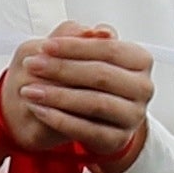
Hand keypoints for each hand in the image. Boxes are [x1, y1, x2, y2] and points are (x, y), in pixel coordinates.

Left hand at [0, 23, 151, 169]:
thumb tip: (98, 32)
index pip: (108, 49)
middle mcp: (143, 88)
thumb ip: (83, 38)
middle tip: (32, 65)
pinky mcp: (118, 140)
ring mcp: (133, 116)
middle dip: (62, 69)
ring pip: (95, 103)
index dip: (75, 47)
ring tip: (30, 90)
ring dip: (58, 96)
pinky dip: (60, 119)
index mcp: (140, 60)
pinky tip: (39, 109)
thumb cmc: (82, 77)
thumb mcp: (80, 53)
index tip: (45, 46)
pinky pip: (87, 130)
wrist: (84, 115)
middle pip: (101, 75)